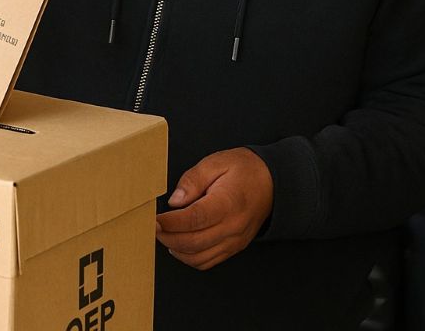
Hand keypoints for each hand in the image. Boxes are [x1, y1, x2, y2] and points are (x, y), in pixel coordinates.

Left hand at [154, 147, 273, 269]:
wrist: (273, 182)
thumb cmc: (243, 170)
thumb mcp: (215, 163)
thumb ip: (192, 180)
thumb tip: (174, 201)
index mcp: (227, 204)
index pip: (194, 220)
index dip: (170, 223)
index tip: (153, 219)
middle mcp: (232, 227)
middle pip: (193, 242)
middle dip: (168, 237)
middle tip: (151, 227)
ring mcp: (235, 240)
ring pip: (199, 257)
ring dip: (176, 249)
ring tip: (163, 235)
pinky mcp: (234, 247)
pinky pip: (209, 261)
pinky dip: (190, 258)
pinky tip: (179, 245)